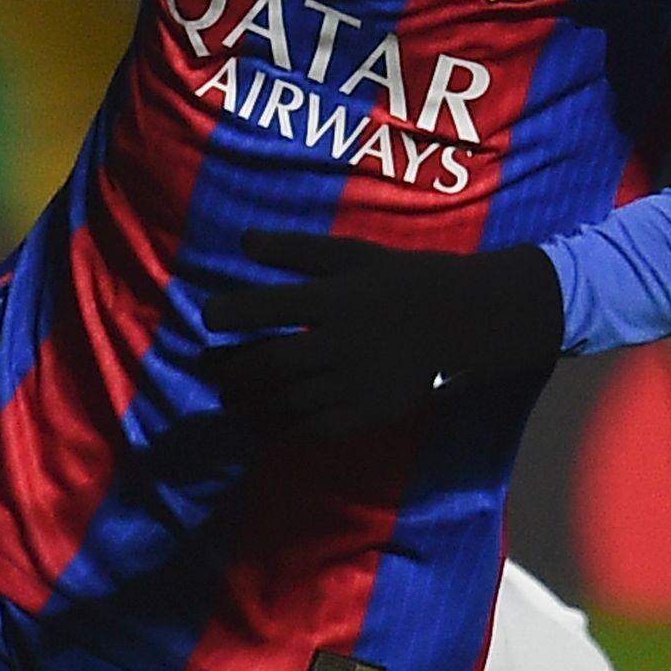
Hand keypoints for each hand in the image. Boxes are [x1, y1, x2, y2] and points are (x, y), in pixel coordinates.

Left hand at [196, 234, 565, 445]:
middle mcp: (342, 344)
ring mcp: (356, 383)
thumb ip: (297, 250)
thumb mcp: (353, 254)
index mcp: (337, 299)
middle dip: (229, 366)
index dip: (232, 313)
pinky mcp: (368, 413)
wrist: (466, 324)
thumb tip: (243, 240)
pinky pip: (316, 428)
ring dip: (248, 403)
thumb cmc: (403, 280)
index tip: (207, 316)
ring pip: (287, 401)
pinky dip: (282, 430)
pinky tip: (260, 426)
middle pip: (271, 362)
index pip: (271, 307)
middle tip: (204, 364)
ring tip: (226, 398)